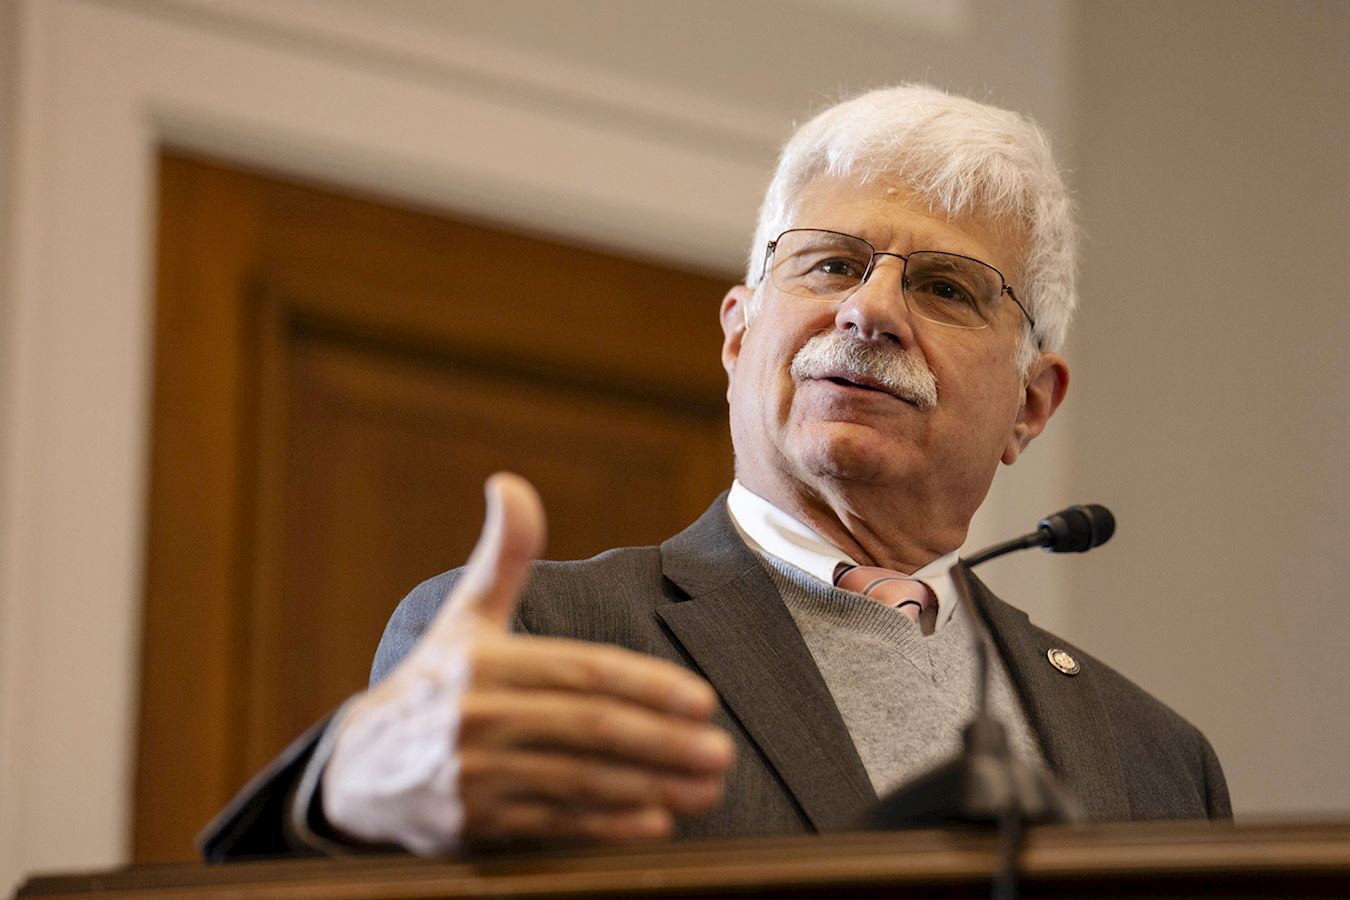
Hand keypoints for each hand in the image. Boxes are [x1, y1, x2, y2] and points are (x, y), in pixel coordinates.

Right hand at [321, 473, 733, 853]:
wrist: (358, 768)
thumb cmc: (435, 682)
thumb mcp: (464, 616)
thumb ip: (504, 555)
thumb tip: (510, 482)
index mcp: (485, 662)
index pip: (582, 671)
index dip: (646, 685)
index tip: (702, 701)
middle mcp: (478, 717)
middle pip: (589, 728)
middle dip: (663, 742)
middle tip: (721, 752)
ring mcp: (475, 775)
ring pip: (578, 781)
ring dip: (650, 787)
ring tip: (705, 789)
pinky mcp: (473, 823)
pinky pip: (553, 823)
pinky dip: (607, 826)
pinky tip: (655, 823)